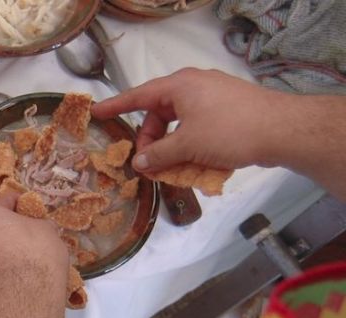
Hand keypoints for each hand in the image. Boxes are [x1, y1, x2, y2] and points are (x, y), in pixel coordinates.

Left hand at [0, 194, 67, 306]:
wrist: (23, 299)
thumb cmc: (35, 256)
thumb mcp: (47, 230)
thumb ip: (38, 224)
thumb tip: (38, 228)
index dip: (17, 203)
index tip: (27, 209)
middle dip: (4, 230)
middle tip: (25, 237)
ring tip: (20, 260)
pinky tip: (14, 277)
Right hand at [93, 68, 285, 172]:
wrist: (282, 130)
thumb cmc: (229, 130)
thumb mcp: (187, 145)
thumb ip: (158, 154)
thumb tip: (139, 162)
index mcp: (179, 86)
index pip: (138, 96)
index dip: (115, 106)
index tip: (96, 113)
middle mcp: (193, 87)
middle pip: (159, 115)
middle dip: (151, 141)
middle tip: (147, 165)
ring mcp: (213, 98)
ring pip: (180, 124)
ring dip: (172, 148)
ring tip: (171, 171)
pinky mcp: (228, 112)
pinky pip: (198, 128)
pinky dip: (191, 146)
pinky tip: (195, 167)